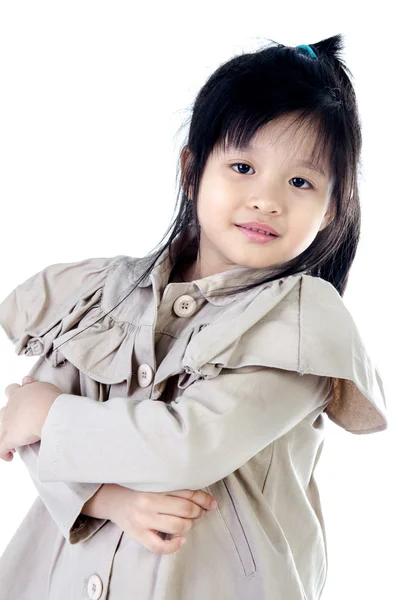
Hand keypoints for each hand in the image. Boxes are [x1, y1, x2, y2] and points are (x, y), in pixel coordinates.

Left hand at [0, 376, 62, 460]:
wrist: (47, 410)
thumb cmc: (50, 399)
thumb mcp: (44, 386)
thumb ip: (33, 385)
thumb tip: (26, 379)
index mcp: (19, 392)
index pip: (12, 391)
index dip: (15, 397)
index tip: (24, 403)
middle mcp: (10, 406)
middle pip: (3, 411)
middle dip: (9, 418)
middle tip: (19, 424)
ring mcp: (7, 422)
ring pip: (0, 429)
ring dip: (5, 435)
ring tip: (14, 444)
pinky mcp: (7, 438)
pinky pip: (0, 449)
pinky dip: (4, 454)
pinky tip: (10, 456)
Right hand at [88, 485, 217, 554]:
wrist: (111, 498)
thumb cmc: (137, 488)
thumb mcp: (154, 481)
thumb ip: (174, 485)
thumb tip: (202, 497)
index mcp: (155, 485)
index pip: (187, 492)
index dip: (203, 499)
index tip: (211, 502)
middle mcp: (149, 502)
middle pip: (185, 510)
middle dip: (198, 512)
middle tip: (200, 511)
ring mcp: (143, 520)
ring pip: (177, 526)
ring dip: (189, 525)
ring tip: (189, 521)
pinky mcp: (138, 534)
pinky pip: (159, 546)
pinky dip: (174, 545)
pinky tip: (181, 539)